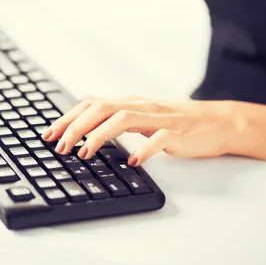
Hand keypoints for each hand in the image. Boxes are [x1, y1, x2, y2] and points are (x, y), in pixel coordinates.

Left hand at [41, 96, 265, 167]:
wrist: (217, 122)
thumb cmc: (174, 122)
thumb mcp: (139, 116)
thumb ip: (114, 117)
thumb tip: (83, 119)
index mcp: (128, 103)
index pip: (90, 104)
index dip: (67, 118)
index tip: (48, 134)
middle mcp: (139, 106)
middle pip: (100, 109)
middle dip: (75, 127)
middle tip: (59, 147)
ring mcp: (158, 118)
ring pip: (123, 119)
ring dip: (99, 136)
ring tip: (84, 153)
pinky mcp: (177, 132)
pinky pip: (159, 139)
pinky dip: (144, 149)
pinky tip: (133, 161)